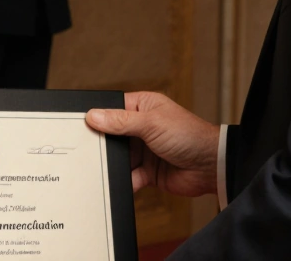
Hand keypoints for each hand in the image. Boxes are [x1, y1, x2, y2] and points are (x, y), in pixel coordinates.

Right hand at [85, 91, 217, 196]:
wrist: (211, 166)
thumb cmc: (189, 135)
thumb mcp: (151, 123)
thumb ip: (121, 121)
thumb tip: (94, 115)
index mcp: (143, 107)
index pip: (112, 109)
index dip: (97, 116)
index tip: (80, 125)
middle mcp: (141, 127)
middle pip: (112, 135)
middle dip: (102, 144)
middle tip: (85, 150)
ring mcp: (144, 150)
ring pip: (118, 157)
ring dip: (112, 164)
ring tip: (99, 169)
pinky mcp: (148, 171)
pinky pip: (129, 176)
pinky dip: (123, 181)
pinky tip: (117, 183)